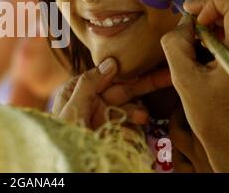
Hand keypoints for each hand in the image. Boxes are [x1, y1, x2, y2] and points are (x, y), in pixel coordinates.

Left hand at [52, 57, 171, 129]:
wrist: (68, 165)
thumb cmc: (61, 135)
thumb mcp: (71, 108)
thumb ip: (89, 85)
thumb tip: (112, 62)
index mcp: (78, 89)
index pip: (106, 75)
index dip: (126, 70)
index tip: (144, 66)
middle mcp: (93, 100)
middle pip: (123, 88)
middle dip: (145, 83)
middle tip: (167, 76)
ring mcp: (105, 116)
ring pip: (130, 107)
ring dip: (138, 110)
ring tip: (142, 118)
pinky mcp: (114, 132)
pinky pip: (130, 124)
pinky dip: (136, 124)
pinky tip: (136, 126)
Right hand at [161, 0, 228, 171]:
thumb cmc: (213, 117)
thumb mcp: (185, 79)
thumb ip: (176, 44)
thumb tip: (181, 24)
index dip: (207, 1)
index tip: (188, 12)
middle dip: (214, 12)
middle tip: (193, 26)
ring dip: (221, 24)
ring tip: (200, 41)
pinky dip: (228, 37)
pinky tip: (213, 52)